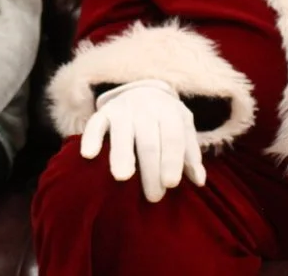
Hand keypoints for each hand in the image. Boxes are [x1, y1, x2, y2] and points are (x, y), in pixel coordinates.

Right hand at [80, 79, 205, 202]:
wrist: (143, 90)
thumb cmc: (166, 119)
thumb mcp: (183, 128)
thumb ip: (190, 154)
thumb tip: (199, 181)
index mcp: (169, 112)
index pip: (172, 137)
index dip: (171, 160)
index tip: (170, 184)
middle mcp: (145, 108)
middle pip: (148, 141)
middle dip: (150, 170)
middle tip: (153, 196)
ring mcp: (122, 109)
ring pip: (122, 133)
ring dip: (121, 155)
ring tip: (122, 177)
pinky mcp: (103, 112)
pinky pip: (95, 124)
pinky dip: (91, 138)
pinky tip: (88, 155)